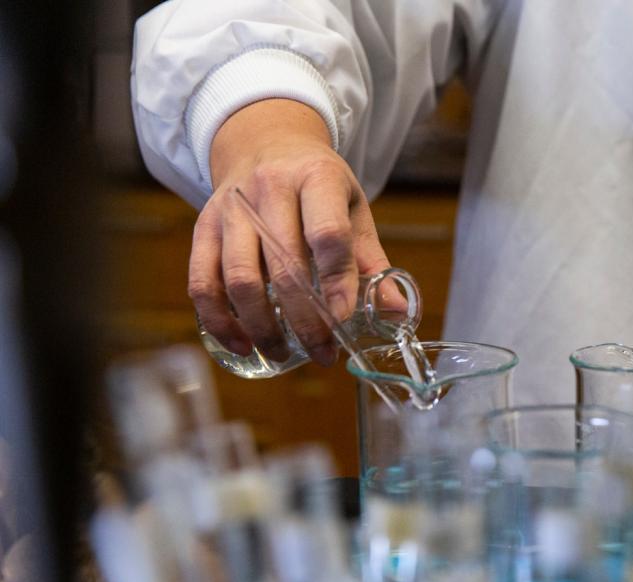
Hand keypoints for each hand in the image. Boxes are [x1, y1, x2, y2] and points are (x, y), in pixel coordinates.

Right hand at [190, 99, 390, 365]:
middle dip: (304, 320)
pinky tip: (242, 344)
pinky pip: (202, 281)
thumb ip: (372, 262)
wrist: (265, 142)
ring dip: (262, 326)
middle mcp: (268, 189)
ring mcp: (231, 208)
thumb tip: (396, 313)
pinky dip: (219, 320)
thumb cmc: (317, 184)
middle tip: (322, 352)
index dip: (337, 282)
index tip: (344, 319)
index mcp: (316, 178)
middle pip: (284, 266)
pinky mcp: (203, 227)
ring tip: (283, 354)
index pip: (328, 234)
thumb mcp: (353, 209)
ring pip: (239, 278)